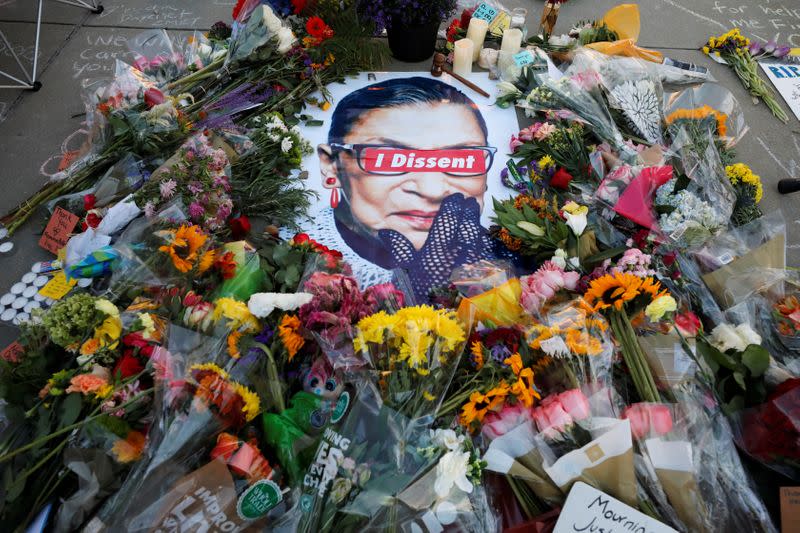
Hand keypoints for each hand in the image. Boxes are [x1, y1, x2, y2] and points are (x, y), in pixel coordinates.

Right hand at [379, 193, 493, 300]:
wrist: (448, 320)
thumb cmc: (423, 295)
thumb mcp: (407, 273)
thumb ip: (400, 250)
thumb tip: (385, 232)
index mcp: (439, 248)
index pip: (448, 218)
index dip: (452, 205)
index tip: (454, 197)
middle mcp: (460, 250)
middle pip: (468, 222)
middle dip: (468, 210)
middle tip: (468, 202)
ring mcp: (476, 261)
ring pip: (479, 235)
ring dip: (476, 224)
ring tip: (474, 216)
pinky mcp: (486, 273)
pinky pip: (486, 251)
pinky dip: (483, 242)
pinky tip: (481, 241)